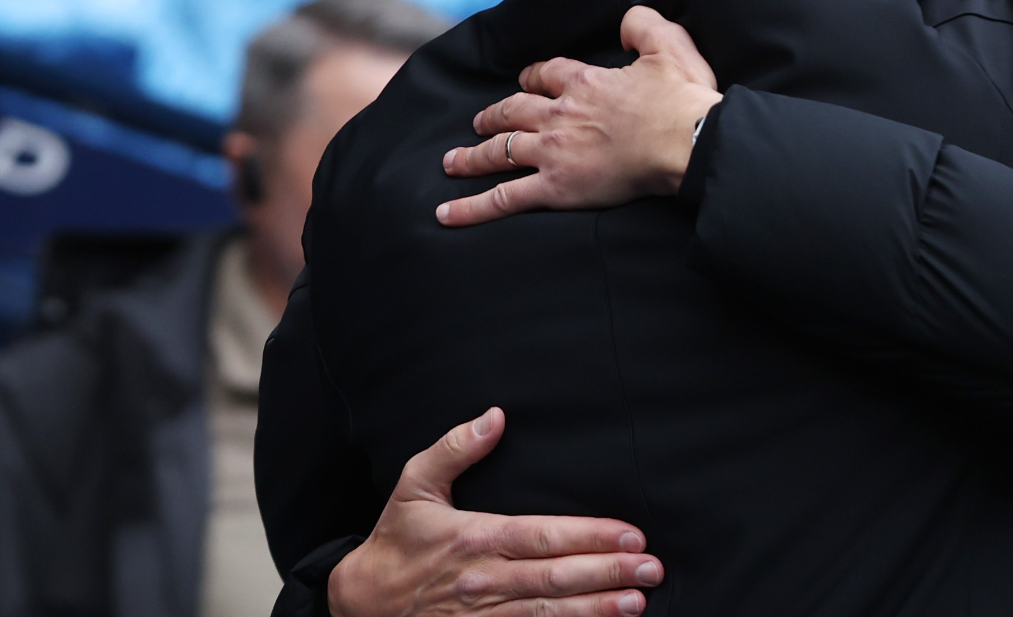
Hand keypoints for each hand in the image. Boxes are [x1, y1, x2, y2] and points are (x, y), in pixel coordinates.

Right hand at [328, 408, 663, 616]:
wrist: (361, 603)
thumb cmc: (396, 541)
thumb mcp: (414, 485)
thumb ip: (454, 448)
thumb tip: (495, 416)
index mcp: (475, 538)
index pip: (544, 536)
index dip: (591, 536)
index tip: (631, 535)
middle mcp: (484, 580)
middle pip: (557, 577)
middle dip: (608, 573)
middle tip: (651, 570)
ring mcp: (483, 616)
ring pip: (549, 613)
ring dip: (596, 609)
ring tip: (637, 603)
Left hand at [436, 7, 723, 226]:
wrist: (687, 142)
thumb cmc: (683, 100)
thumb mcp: (669, 47)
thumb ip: (643, 26)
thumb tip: (627, 19)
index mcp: (584, 82)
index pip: (545, 75)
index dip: (532, 79)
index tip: (526, 83)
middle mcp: (560, 114)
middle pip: (512, 111)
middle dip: (492, 116)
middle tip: (479, 122)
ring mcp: (553, 152)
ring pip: (500, 151)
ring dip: (472, 156)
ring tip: (453, 161)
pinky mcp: (556, 188)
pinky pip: (505, 198)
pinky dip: (473, 207)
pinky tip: (448, 214)